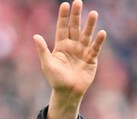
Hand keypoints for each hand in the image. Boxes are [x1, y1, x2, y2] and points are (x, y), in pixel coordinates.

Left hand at [33, 0, 106, 118]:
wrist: (67, 92)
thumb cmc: (55, 79)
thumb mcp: (47, 64)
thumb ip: (42, 50)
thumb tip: (35, 36)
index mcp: (61, 45)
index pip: (62, 28)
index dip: (63, 17)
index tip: (65, 5)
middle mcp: (72, 45)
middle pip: (75, 27)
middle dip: (76, 15)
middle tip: (78, 2)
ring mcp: (82, 51)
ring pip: (86, 35)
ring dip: (90, 25)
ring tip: (93, 13)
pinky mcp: (91, 59)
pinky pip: (95, 48)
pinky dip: (98, 41)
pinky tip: (101, 33)